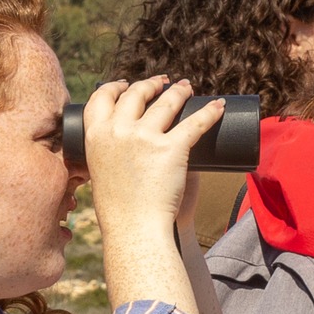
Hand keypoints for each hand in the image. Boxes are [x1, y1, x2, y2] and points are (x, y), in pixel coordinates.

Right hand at [84, 77, 222, 246]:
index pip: (101, 98)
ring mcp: (145, 138)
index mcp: (95, 137)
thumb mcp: (101, 173)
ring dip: (179, 91)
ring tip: (187, 88)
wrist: (135, 230)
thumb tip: (131, 143)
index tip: (125, 84)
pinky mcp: (172, 148)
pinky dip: (210, 112)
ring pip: (166, 102)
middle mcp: (118, 131)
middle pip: (136, 94)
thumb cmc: (120, 209)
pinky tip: (218, 106)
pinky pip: (196, 123)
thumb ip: (112, 155)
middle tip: (162, 84)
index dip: (115, 87)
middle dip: (151, 85)